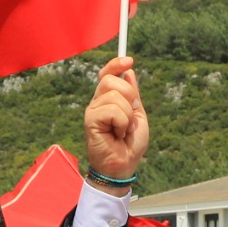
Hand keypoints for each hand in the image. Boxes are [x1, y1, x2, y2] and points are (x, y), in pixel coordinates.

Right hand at [83, 57, 148, 187]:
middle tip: (130, 116)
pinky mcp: (90, 120)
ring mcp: (92, 110)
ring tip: (123, 131)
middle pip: (111, 80)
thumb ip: (133, 95)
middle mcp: (98, 102)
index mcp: (108, 100)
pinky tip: (117, 135)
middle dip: (129, 96)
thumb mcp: (137, 115)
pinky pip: (112, 110)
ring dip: (127, 116)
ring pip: (114, 96)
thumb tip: (129, 72)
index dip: (116, 64)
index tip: (129, 60)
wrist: (124, 166)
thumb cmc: (130, 145)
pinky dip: (122, 123)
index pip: (107, 74)